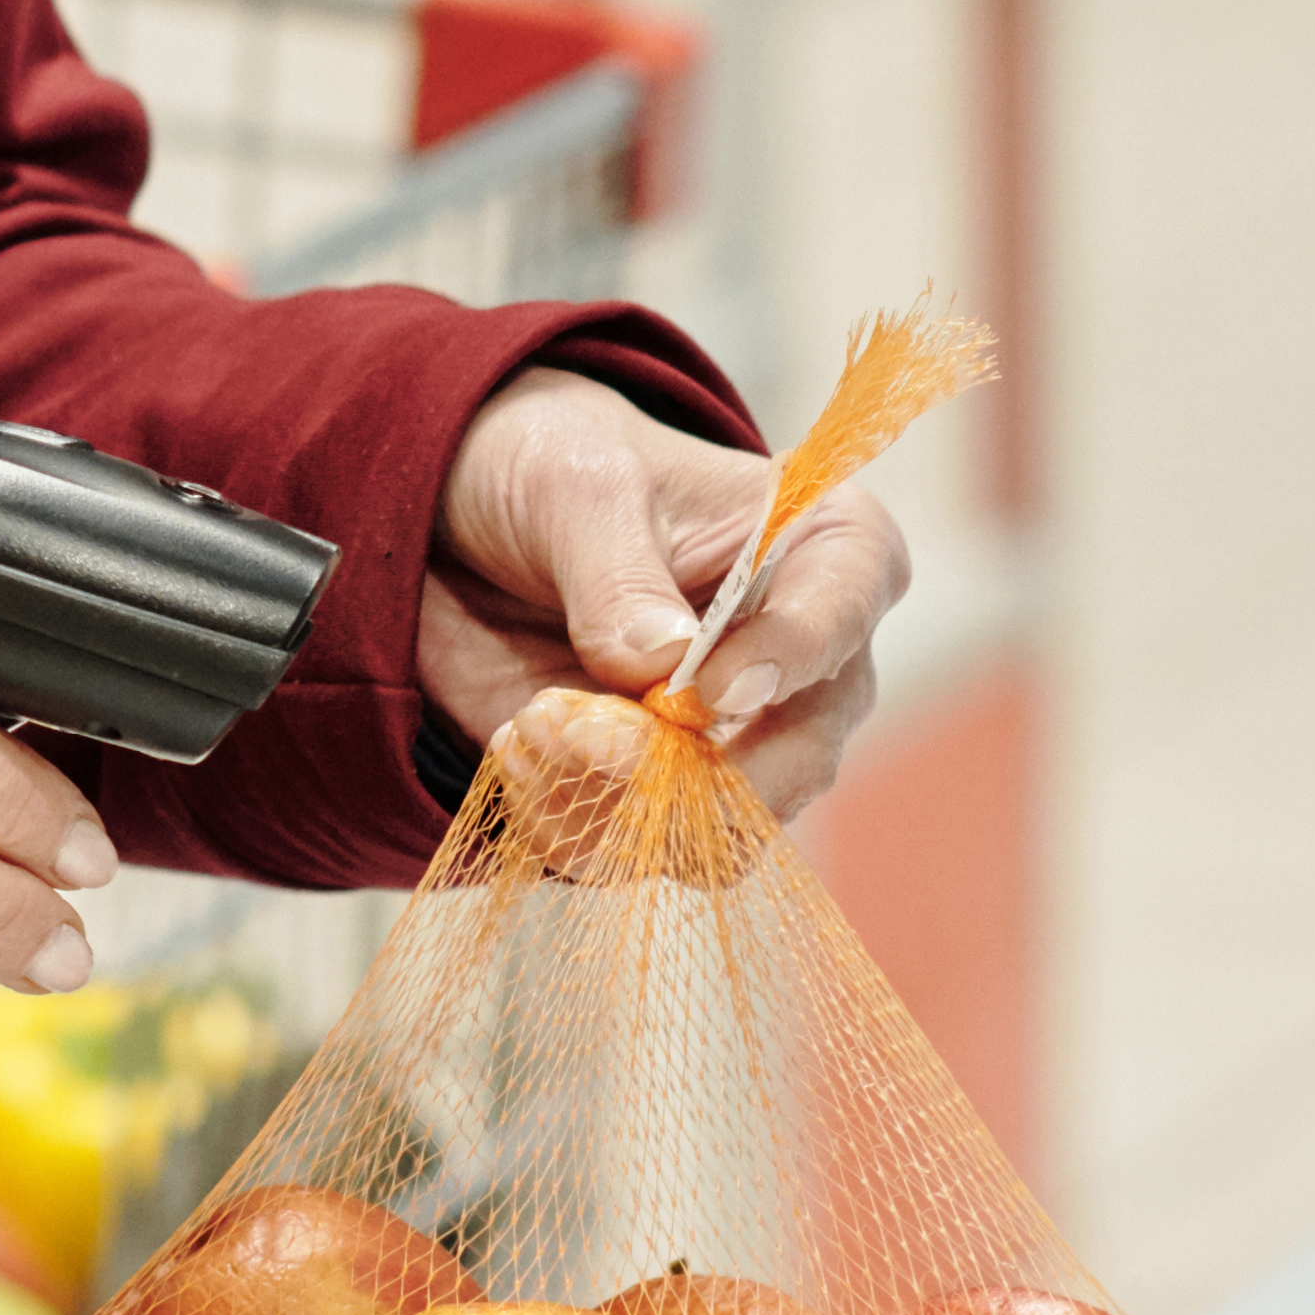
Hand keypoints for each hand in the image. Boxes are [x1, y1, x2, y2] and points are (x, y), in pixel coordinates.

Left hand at [423, 372, 901, 819]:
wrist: (470, 522)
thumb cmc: (556, 467)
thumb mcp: (576, 488)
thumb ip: (618, 575)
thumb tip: (664, 663)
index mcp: (823, 550)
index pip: (844, 614)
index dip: (789, 660)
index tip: (709, 688)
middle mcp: (802, 662)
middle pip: (803, 756)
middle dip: (702, 776)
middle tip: (603, 748)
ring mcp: (734, 739)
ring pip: (724, 827)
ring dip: (618, 803)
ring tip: (532, 734)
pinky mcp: (660, 789)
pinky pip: (636, 847)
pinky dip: (571, 822)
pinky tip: (517, 750)